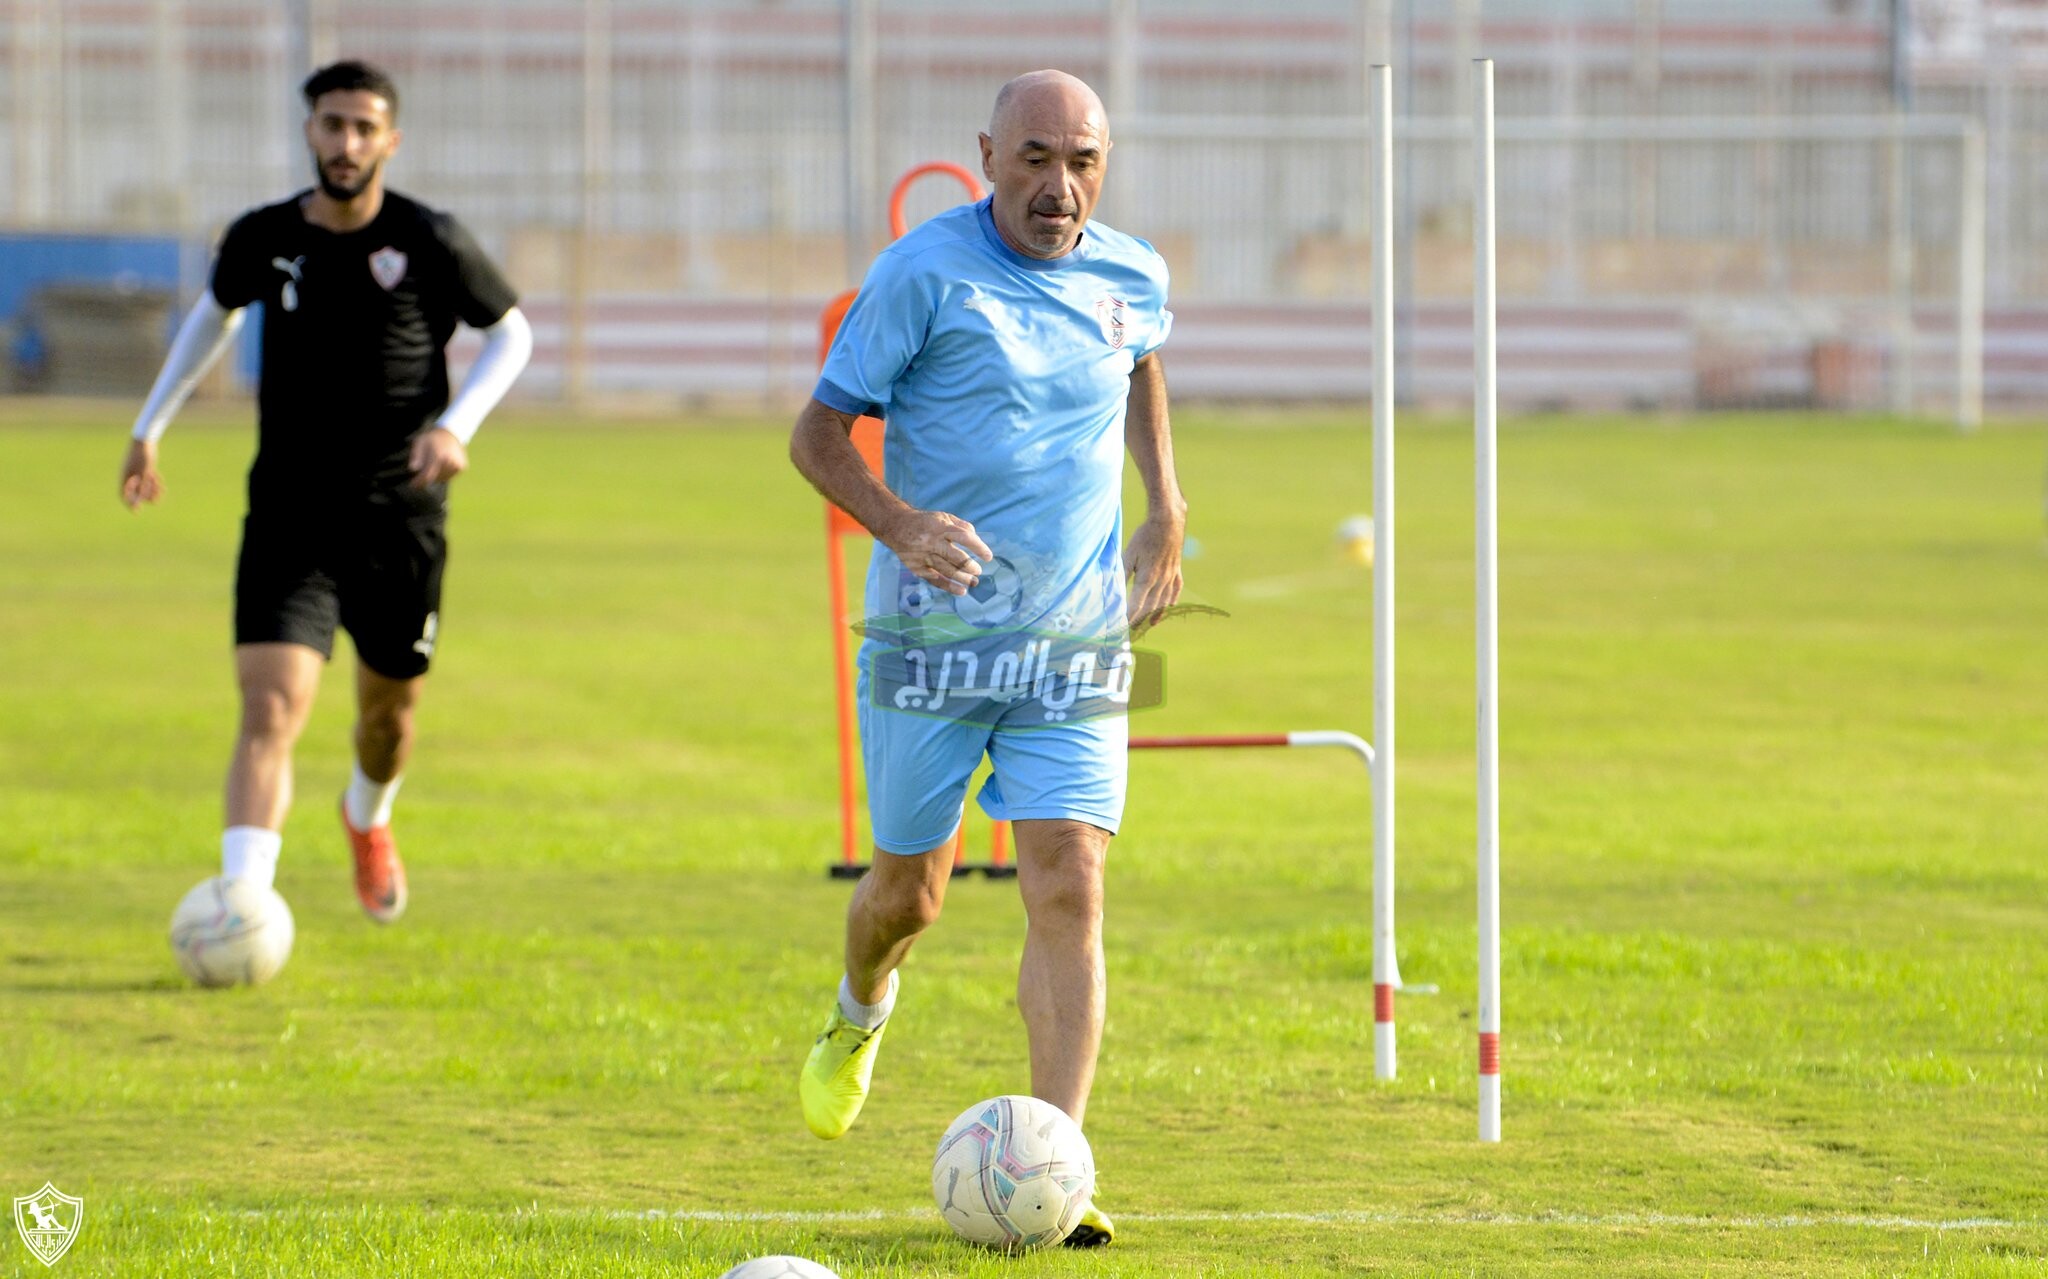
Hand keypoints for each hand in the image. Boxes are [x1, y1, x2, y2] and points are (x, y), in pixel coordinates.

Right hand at [120, 438, 164, 509]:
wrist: (146, 439)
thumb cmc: (142, 456)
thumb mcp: (144, 474)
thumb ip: (142, 488)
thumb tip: (139, 502)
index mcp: (125, 476)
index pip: (124, 494)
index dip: (129, 503)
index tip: (136, 511)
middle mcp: (130, 475)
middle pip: (136, 491)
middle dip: (146, 495)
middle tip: (156, 497)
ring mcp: (137, 471)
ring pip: (144, 485)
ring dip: (152, 490)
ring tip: (161, 490)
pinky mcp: (145, 467)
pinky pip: (148, 479)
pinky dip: (154, 483)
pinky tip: (161, 483)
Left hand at [409, 427, 467, 487]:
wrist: (451, 434)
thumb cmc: (432, 438)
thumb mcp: (420, 443)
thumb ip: (416, 456)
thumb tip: (413, 469)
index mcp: (438, 456)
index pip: (428, 475)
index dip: (419, 482)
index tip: (412, 486)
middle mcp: (450, 462)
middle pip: (435, 478)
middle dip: (426, 478)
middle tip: (419, 475)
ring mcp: (457, 465)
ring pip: (443, 478)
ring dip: (435, 476)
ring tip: (432, 465)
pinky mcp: (462, 467)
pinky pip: (449, 476)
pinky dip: (443, 473)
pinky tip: (441, 464)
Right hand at [882, 509, 993, 596]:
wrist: (896, 526)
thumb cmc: (925, 522)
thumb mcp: (943, 517)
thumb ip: (962, 526)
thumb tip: (977, 540)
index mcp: (941, 527)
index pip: (964, 537)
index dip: (978, 547)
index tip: (988, 556)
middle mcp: (932, 541)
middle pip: (955, 556)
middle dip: (970, 566)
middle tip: (978, 571)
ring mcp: (923, 556)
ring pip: (946, 570)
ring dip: (962, 578)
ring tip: (973, 582)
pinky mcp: (917, 567)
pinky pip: (935, 579)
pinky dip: (949, 586)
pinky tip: (961, 591)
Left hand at [1123, 513, 1185, 635]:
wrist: (1168, 521)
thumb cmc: (1145, 536)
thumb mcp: (1129, 553)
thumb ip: (1122, 573)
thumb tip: (1114, 589)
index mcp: (1147, 577)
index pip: (1136, 604)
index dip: (1129, 617)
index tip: (1121, 627)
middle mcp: (1161, 581)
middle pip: (1150, 607)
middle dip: (1140, 620)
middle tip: (1131, 630)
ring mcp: (1171, 577)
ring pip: (1163, 602)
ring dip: (1154, 615)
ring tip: (1147, 625)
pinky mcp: (1177, 571)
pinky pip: (1175, 591)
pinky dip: (1170, 602)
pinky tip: (1167, 608)